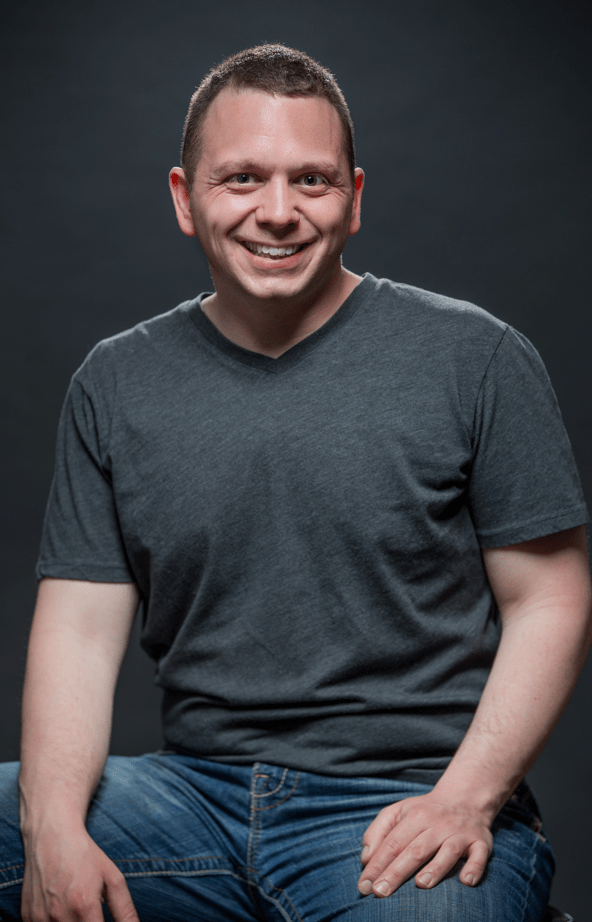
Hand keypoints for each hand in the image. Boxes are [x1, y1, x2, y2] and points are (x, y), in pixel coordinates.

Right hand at [21, 828, 138, 921]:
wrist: (51, 836)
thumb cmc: (85, 856)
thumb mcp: (112, 878)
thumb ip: (125, 911)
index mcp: (84, 906)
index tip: (102, 919)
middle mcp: (59, 916)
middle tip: (91, 913)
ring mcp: (39, 918)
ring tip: (77, 907)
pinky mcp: (28, 917)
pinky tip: (60, 907)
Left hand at [357, 791, 492, 897]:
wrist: (465, 798)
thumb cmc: (424, 812)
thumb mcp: (398, 812)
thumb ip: (377, 832)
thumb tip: (365, 859)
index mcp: (414, 816)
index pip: (392, 843)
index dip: (377, 864)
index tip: (364, 886)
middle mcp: (437, 824)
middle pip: (415, 849)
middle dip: (396, 872)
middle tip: (379, 893)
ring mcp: (460, 833)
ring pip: (447, 851)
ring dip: (435, 868)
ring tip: (420, 885)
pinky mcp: (480, 842)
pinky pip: (480, 856)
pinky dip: (474, 868)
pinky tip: (466, 881)